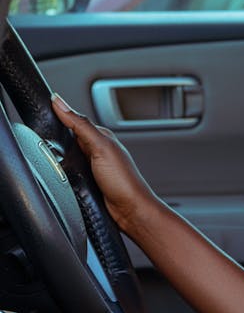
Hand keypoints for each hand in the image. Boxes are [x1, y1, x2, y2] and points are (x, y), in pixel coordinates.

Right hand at [51, 94, 159, 234]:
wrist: (130, 210)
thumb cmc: (123, 181)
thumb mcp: (100, 147)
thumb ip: (80, 125)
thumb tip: (60, 102)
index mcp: (101, 136)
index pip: (74, 120)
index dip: (59, 117)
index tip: (44, 116)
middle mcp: (96, 150)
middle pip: (67, 139)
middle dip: (56, 142)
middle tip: (50, 145)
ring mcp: (91, 166)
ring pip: (65, 157)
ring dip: (59, 159)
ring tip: (58, 163)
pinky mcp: (86, 181)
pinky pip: (68, 172)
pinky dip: (62, 173)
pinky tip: (61, 175)